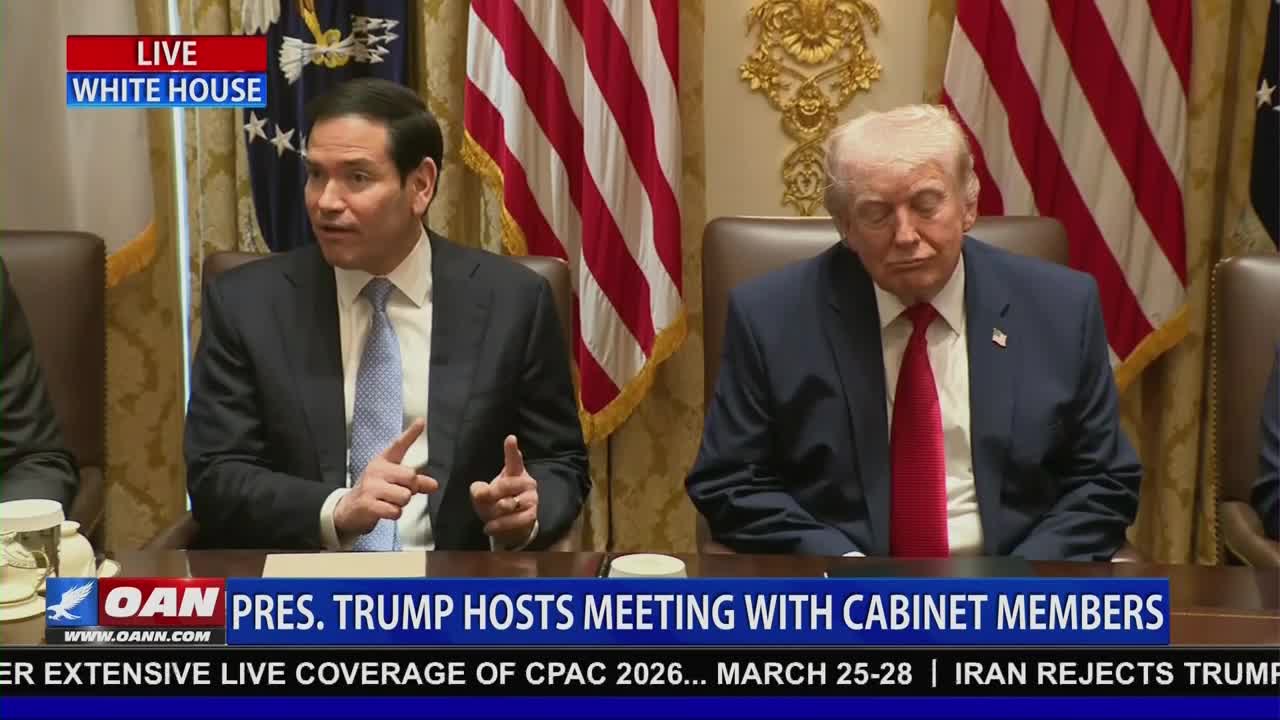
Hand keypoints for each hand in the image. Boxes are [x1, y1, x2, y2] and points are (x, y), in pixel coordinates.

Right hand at [334, 418, 437, 535]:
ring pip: (405, 496)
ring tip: (389, 501)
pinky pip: (395, 511)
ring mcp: (371, 486)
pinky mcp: (367, 503)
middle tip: (399, 492)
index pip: (399, 444)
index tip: (421, 421)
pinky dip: (394, 514)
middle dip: (411, 489)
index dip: (411, 433)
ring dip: (401, 504)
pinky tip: (384, 510)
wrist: (349, 509)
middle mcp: (377, 470)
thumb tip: (434, 485)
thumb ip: (415, 482)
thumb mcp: (393, 481)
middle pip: (411, 477)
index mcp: (384, 461)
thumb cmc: (374, 491)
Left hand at [470, 435, 537, 547]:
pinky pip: (516, 520)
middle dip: (492, 493)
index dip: (511, 449)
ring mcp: (531, 499)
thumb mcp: (483, 496)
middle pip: (507, 484)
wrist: (511, 526)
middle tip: (483, 498)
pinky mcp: (532, 515)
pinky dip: (500, 525)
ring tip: (487, 518)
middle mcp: (526, 483)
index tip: (510, 438)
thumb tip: (481, 493)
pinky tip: (488, 527)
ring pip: (511, 503)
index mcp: (515, 472)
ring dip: (496, 512)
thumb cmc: (497, 503)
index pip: (514, 459)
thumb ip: (479, 491)